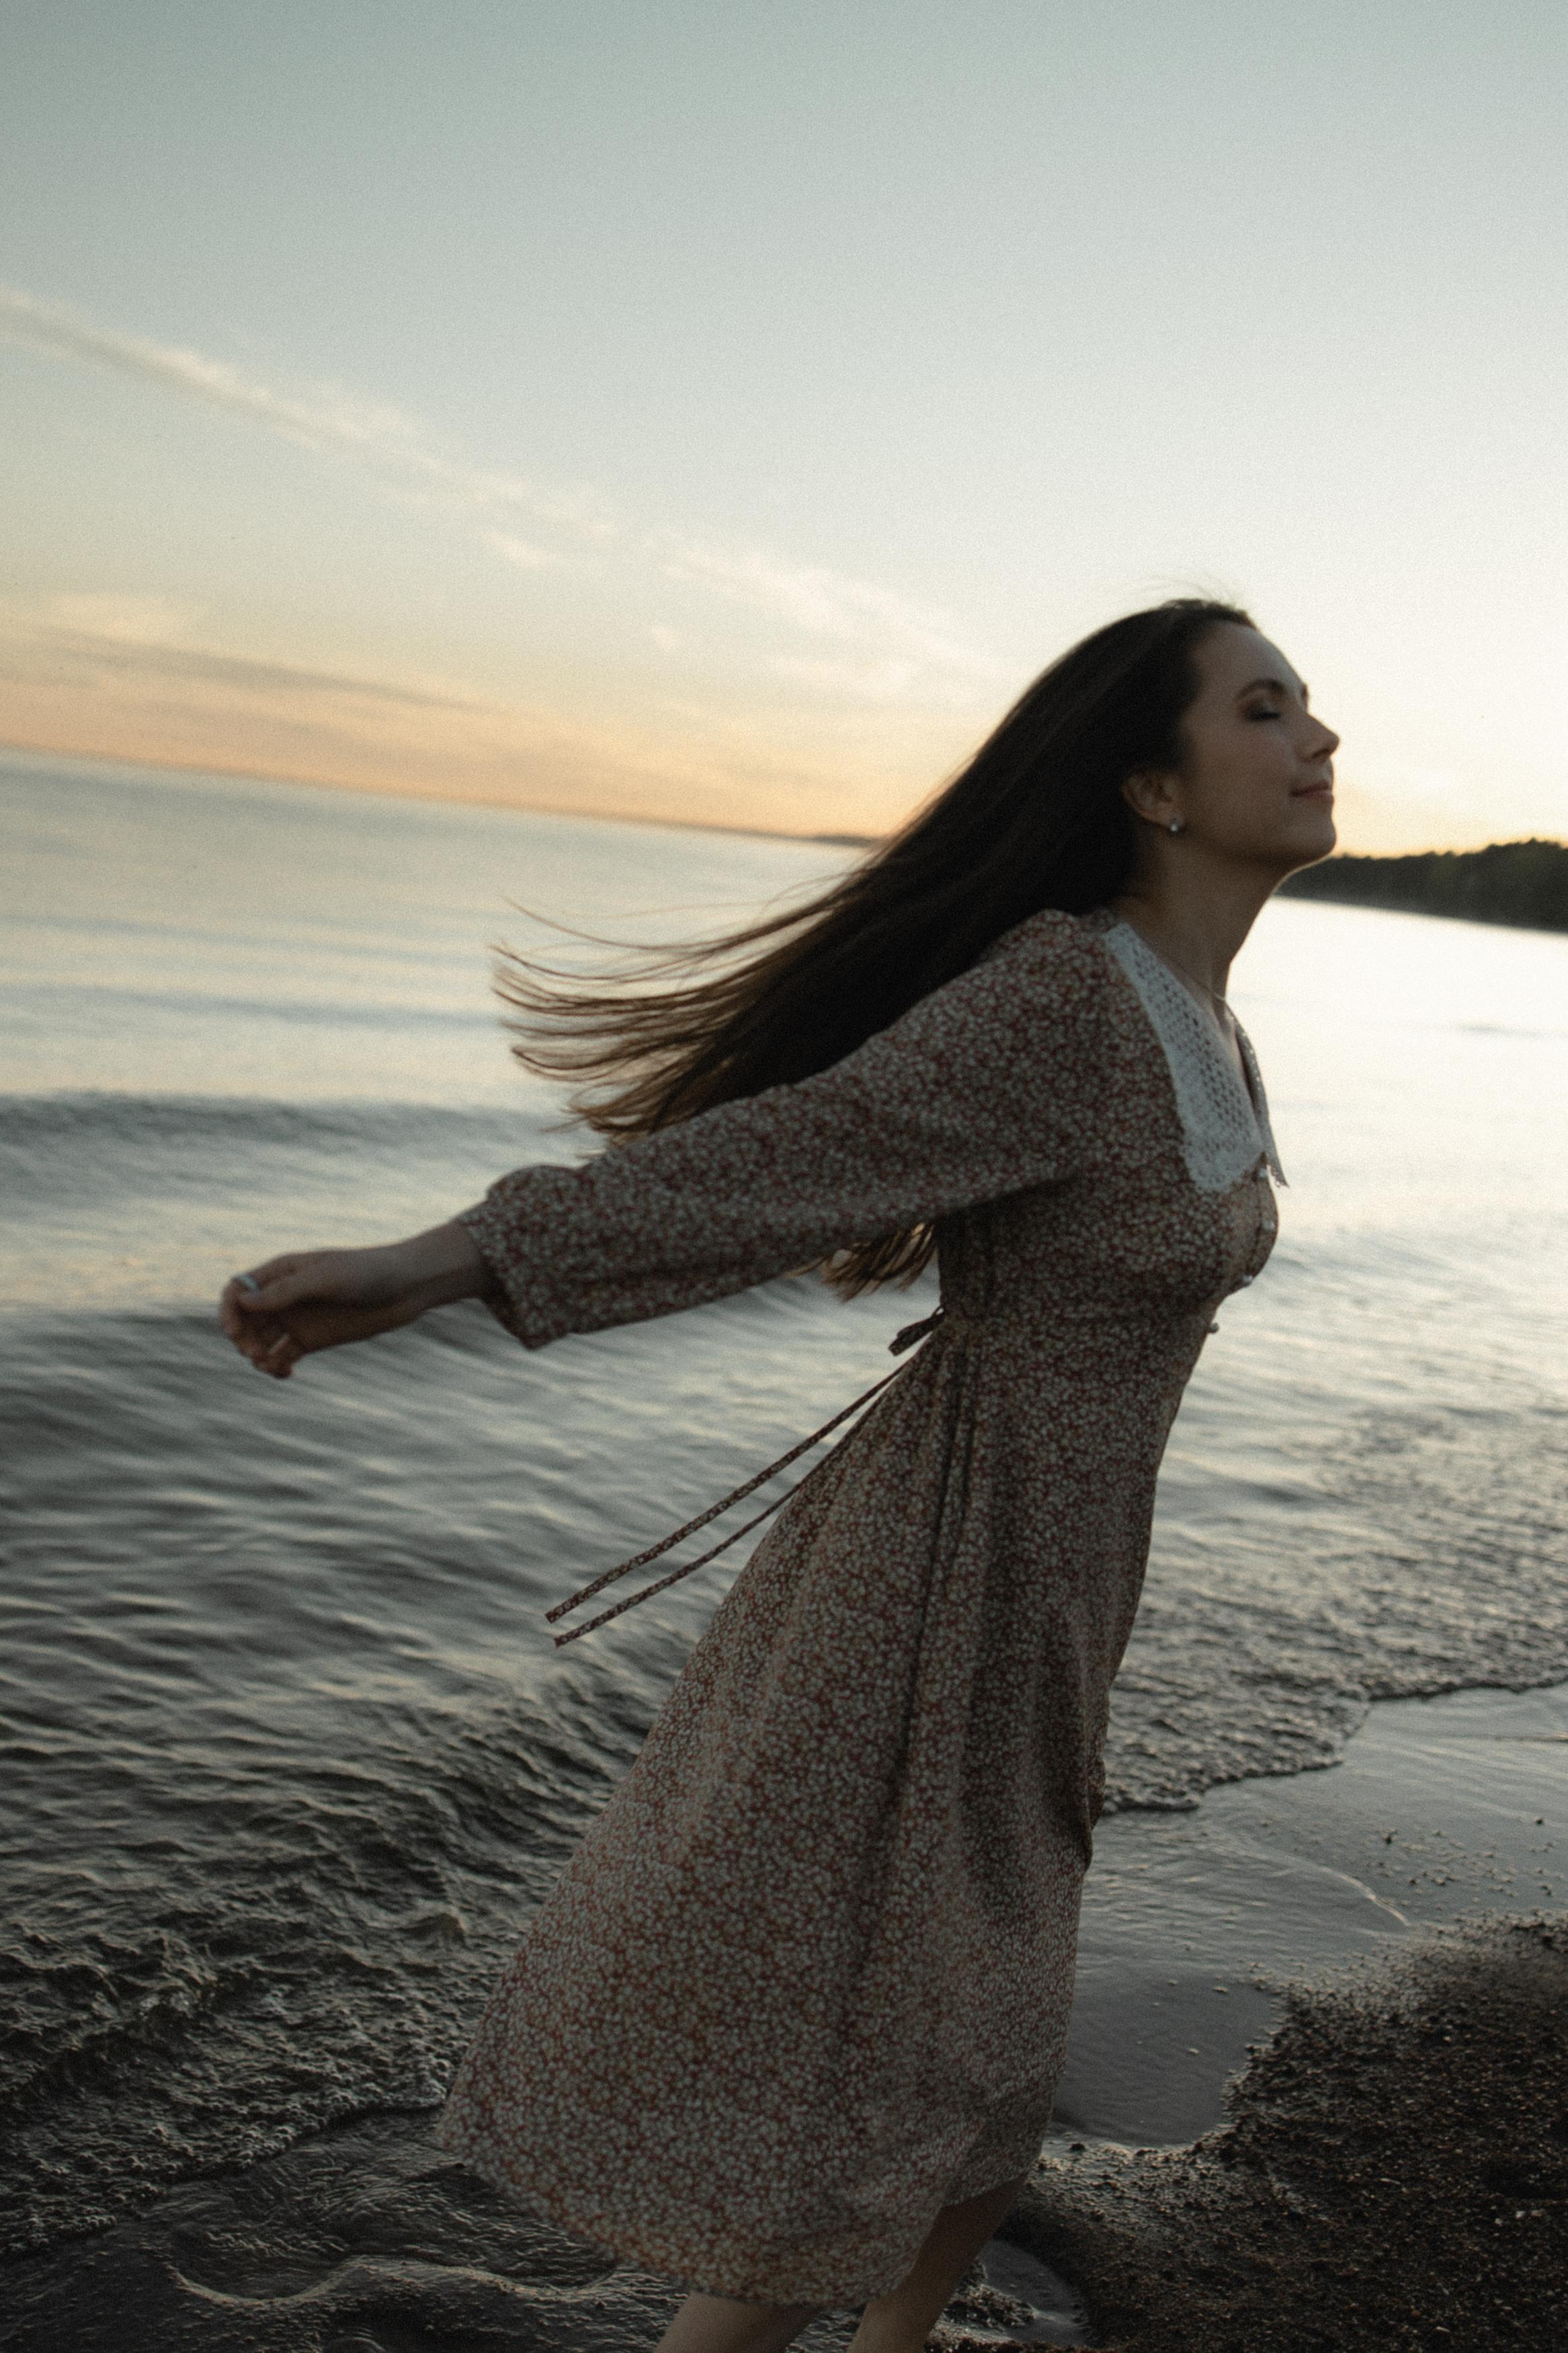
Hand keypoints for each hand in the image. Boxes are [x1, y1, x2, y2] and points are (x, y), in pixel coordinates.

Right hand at [219, 1222, 490, 1378]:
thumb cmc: (368, 1272)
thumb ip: (286, 1291)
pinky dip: (276, 1367)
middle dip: (243, 1338)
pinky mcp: (312, 1340)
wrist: (407, 1287)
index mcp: (281, 1273)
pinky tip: (286, 1373)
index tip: (232, 1331)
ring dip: (257, 1355)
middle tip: (257, 1353)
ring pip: (260, 1341)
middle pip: (245, 1321)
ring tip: (272, 1365)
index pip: (238, 1291)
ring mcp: (297, 1319)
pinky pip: (282, 1356)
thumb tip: (243, 1303)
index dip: (228, 1310)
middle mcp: (284, 1297)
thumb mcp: (326, 1279)